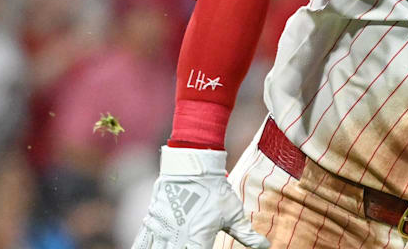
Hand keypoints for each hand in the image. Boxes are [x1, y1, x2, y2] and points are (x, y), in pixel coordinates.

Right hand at [132, 146, 269, 248]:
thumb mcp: (233, 213)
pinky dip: (144, 247)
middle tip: (189, 247)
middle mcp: (176, 239)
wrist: (192, 167)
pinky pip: (141, 243)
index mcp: (198, 241)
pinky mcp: (150, 223)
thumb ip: (246, 234)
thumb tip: (266, 246)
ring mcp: (160, 231)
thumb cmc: (215, 191)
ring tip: (171, 248)